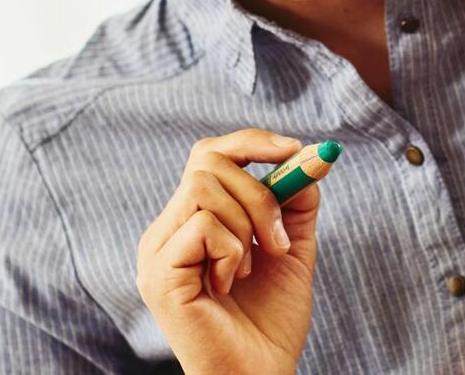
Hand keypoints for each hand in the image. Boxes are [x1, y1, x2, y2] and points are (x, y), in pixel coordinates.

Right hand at [136, 129, 321, 374]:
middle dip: (258, 191)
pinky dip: (232, 250)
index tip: (294, 149)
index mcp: (190, 220)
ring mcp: (156, 252)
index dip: (250, 142)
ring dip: (246, 223)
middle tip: (279, 240)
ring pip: (203, 186)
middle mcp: (165, 230)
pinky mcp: (158, 275)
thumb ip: (294, 202)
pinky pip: (202, 225)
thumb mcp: (291, 248)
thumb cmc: (270, 322)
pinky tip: (230, 285)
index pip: (208, 154)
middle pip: (207, 161)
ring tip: (251, 267)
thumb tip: (308, 155)